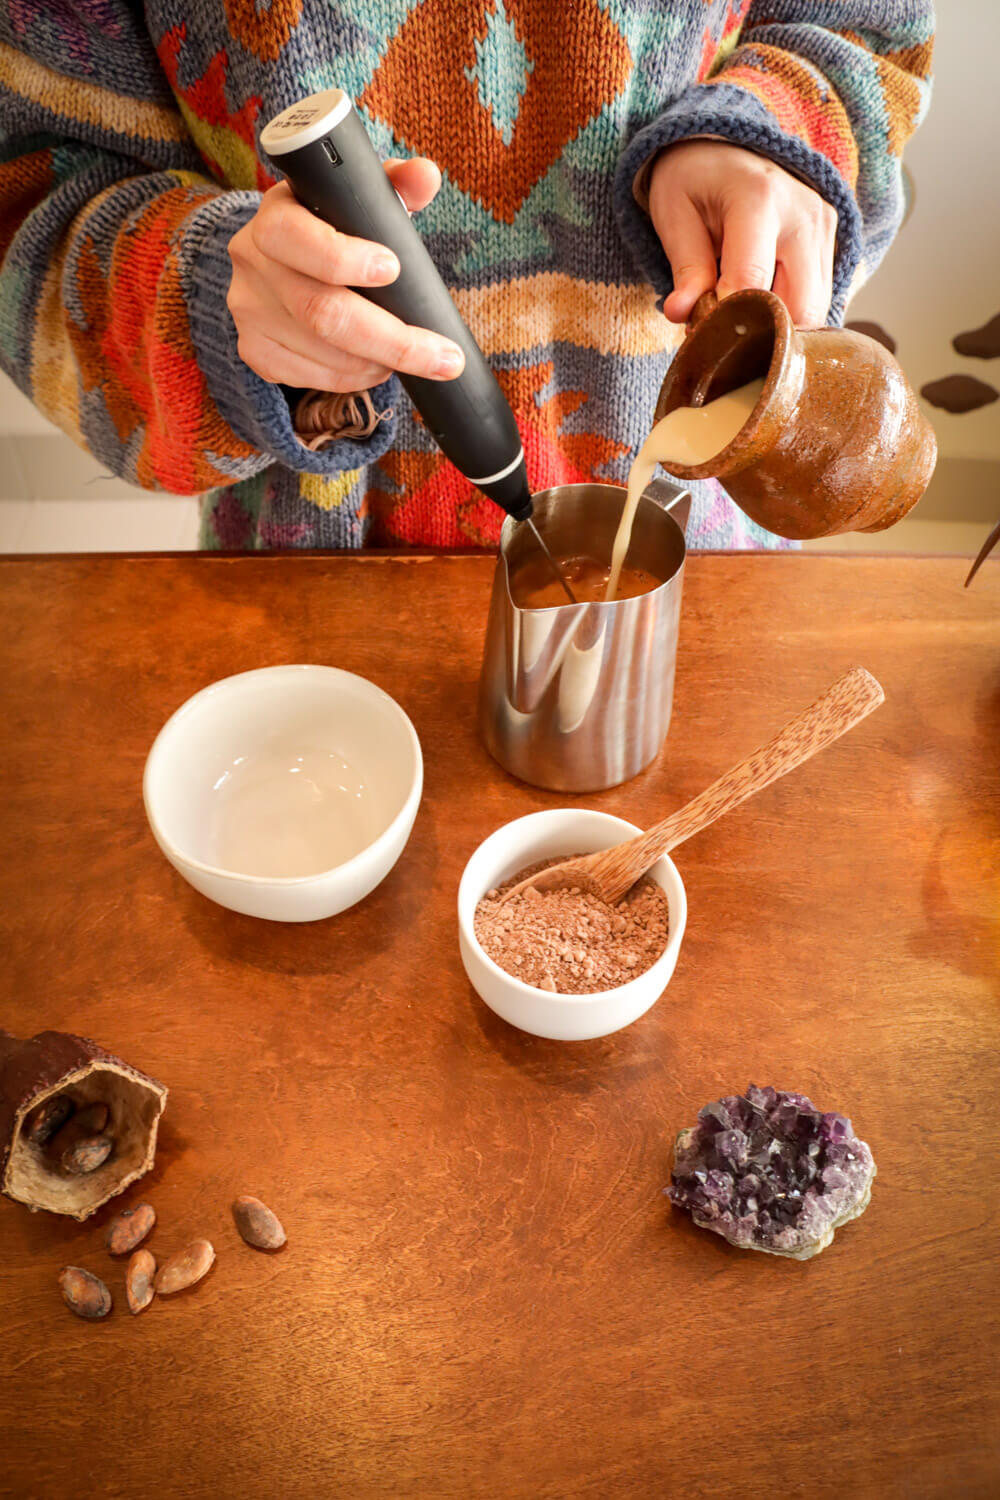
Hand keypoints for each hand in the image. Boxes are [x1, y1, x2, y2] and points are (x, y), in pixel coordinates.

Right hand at [227, 158, 465, 390]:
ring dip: (377, 362)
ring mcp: (249, 309)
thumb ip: (395, 186)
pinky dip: (352, 378)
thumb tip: (425, 175)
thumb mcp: (358, 200)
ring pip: (322, 351)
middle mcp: (253, 260)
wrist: (281, 261)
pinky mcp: (254, 349)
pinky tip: (375, 367)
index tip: (394, 268)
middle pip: (320, 311)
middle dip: (391, 340)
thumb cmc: (334, 228)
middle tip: (441, 357)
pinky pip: (309, 376)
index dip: (344, 257)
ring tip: (410, 359)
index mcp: (276, 214)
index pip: (297, 237)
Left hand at [648, 140, 837, 327]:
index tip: (701, 331)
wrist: (725, 147)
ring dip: (777, 326)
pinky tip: (760, 304)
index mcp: (759, 199)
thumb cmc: (694, 179)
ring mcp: (824, 227)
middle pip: (799, 308)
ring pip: (815, 310)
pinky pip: (818, 298)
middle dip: (761, 333)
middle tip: (723, 334)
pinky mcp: (831, 240)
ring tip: (740, 316)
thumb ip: (685, 266)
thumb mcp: (674, 214)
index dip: (727, 319)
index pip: (752, 282)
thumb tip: (682, 313)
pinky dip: (790, 313)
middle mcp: (803, 214)